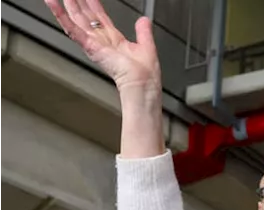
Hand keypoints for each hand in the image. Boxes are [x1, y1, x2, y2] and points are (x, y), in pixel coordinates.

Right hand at [45, 0, 160, 94]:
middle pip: (86, 17)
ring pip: (76, 20)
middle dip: (78, 3)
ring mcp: (94, 43)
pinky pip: (72, 29)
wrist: (142, 83)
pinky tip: (53, 4)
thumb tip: (144, 20)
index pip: (100, 18)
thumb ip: (143, 31)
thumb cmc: (144, 73)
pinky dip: (61, 16)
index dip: (94, 5)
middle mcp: (102, 41)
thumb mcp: (146, 45)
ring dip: (67, 6)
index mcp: (115, 40)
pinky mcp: (89, 46)